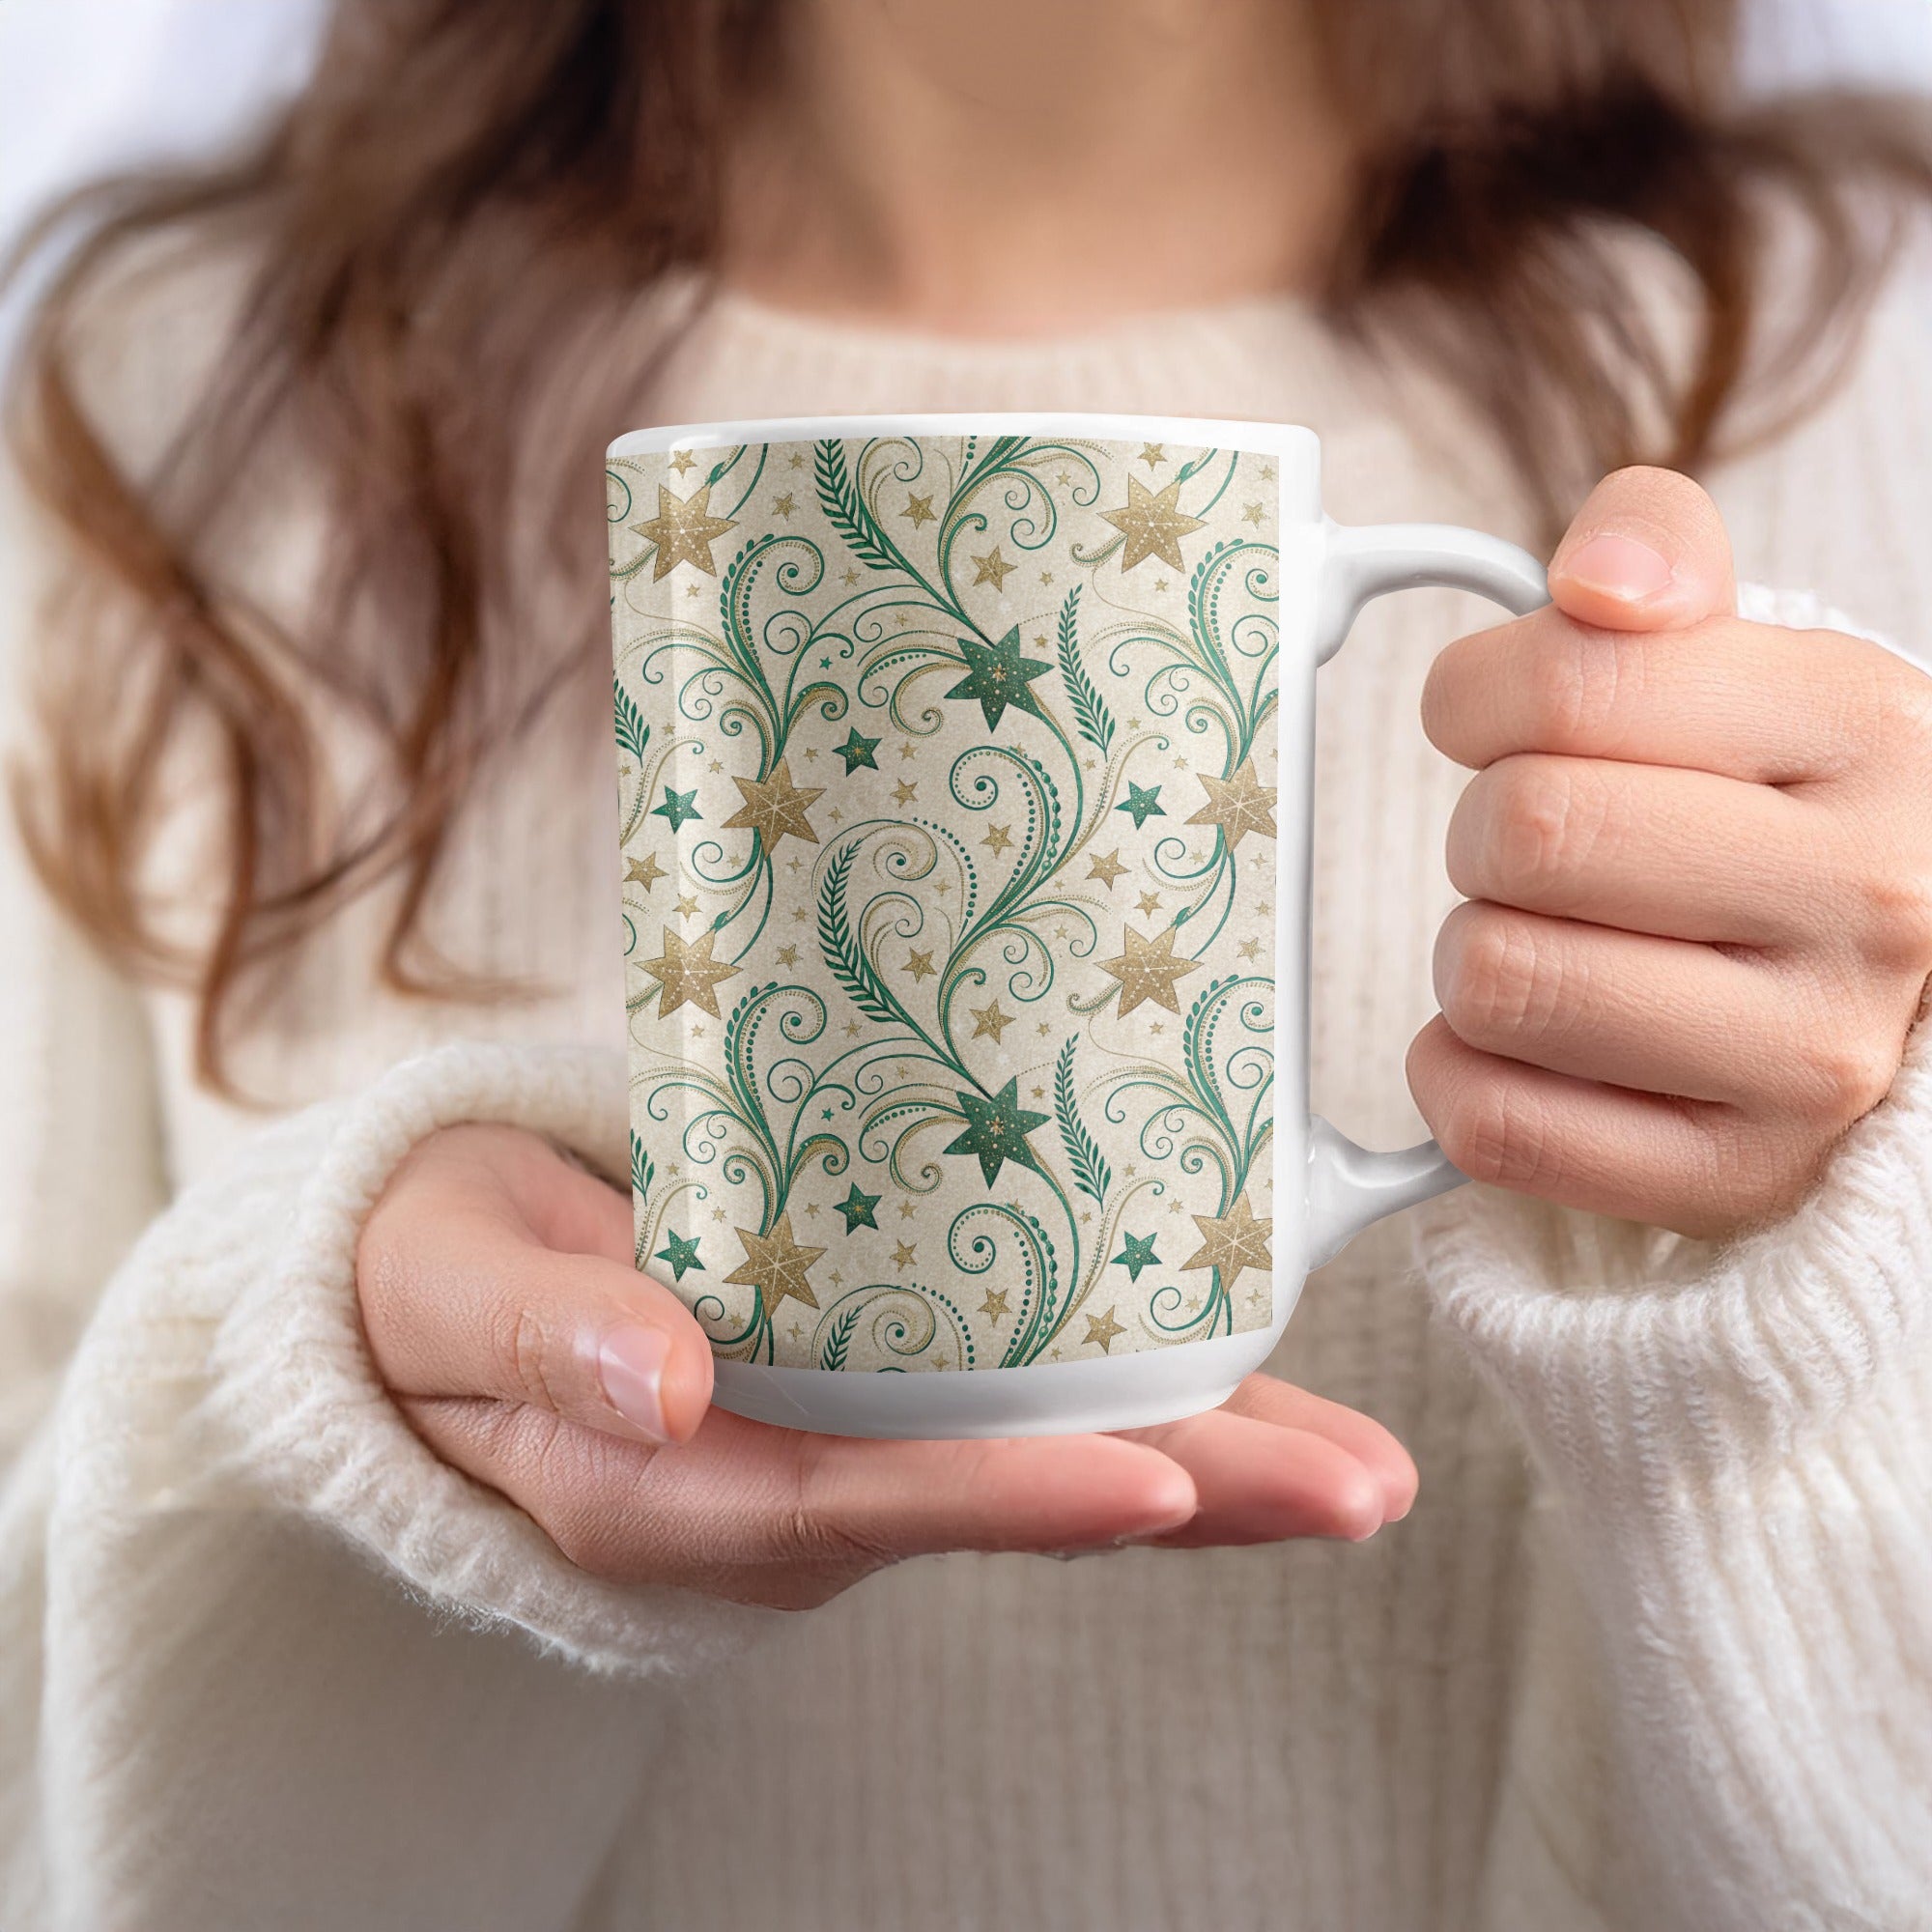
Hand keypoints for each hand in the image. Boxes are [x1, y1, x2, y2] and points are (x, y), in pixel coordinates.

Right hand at [356, 1124, 1416, 1608]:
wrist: (441, 1285)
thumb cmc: (437, 1278)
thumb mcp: (447, 1288)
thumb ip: (539, 1334)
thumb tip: (656, 1381)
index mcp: (676, 1484)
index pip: (862, 1502)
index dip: (1009, 1499)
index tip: (1155, 1485)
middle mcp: (787, 1486)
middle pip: (1001, 1498)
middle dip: (1186, 1498)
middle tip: (1359, 1490)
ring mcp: (840, 1441)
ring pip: (1038, 1458)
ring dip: (1204, 1459)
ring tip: (1363, 1461)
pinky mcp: (870, 1388)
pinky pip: (1015, 1401)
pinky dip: (1136, 1390)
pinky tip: (1247, 1369)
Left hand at [1410, 467, 1931, 1238]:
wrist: (1891, 988)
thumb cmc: (1774, 807)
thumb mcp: (1747, 655)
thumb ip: (1656, 554)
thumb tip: (1594, 582)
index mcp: (1867, 728)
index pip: (1569, 684)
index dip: (1473, 697)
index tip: (1491, 722)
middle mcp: (1871, 898)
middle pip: (1522, 834)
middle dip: (1481, 830)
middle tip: (1530, 847)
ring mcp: (1812, 1059)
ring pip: (1497, 981)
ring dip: (1472, 953)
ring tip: (1545, 940)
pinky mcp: (1735, 1178)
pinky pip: (1495, 1124)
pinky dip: (1458, 1075)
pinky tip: (1520, 1043)